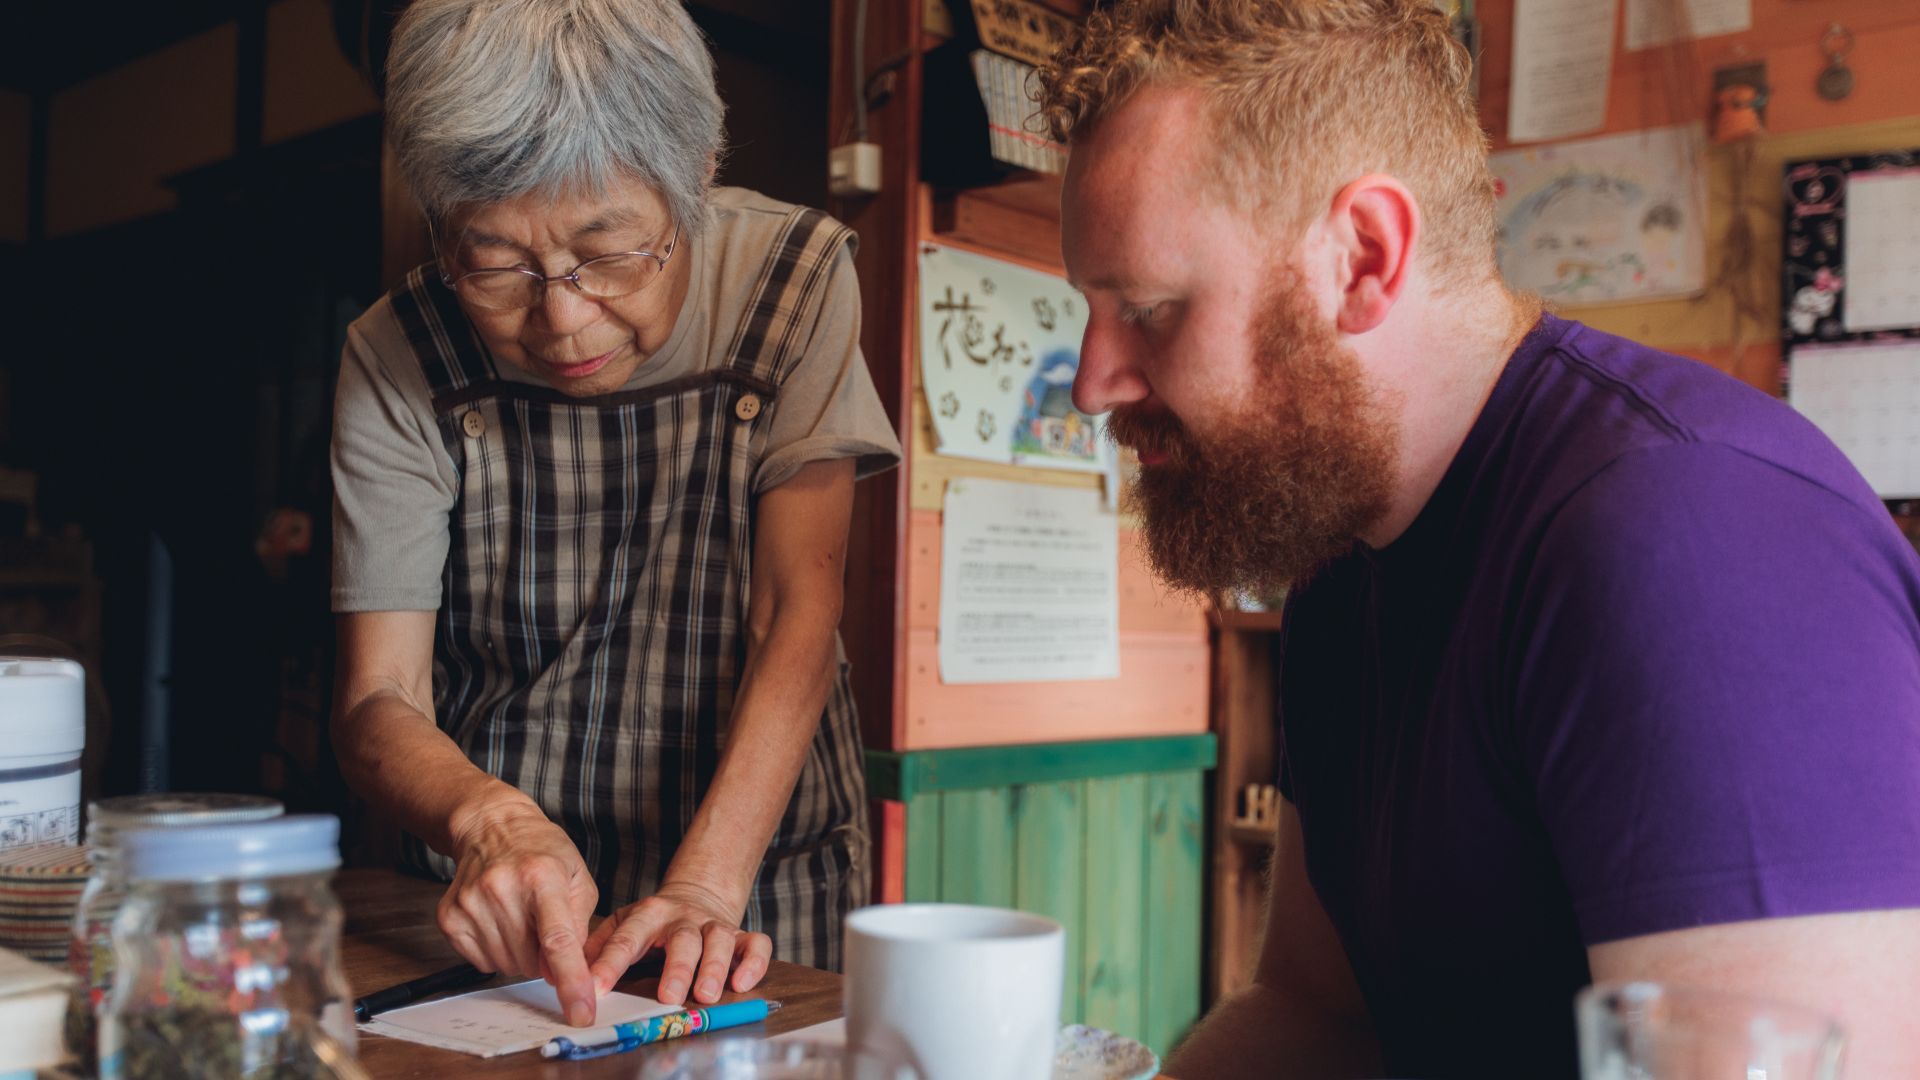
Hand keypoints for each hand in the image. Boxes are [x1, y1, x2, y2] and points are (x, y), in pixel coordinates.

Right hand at [439, 791, 599, 1025]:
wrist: (491, 827)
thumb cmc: (542, 853)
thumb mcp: (578, 878)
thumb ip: (580, 927)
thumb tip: (566, 973)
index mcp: (542, 876)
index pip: (558, 940)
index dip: (571, 981)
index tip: (581, 1013)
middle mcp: (502, 889)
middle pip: (531, 960)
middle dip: (545, 958)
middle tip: (543, 925)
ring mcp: (471, 903)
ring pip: (507, 966)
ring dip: (521, 954)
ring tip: (521, 918)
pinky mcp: (449, 917)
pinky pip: (481, 962)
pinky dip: (497, 951)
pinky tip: (499, 921)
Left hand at [584, 880, 773, 1005]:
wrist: (698, 894)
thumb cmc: (653, 922)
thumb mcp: (622, 924)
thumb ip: (599, 944)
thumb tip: (567, 967)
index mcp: (648, 915)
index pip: (627, 938)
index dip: (610, 964)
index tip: (595, 988)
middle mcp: (684, 918)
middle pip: (683, 939)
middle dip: (677, 968)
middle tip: (668, 997)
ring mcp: (715, 925)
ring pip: (720, 940)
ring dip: (715, 967)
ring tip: (706, 994)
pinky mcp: (742, 934)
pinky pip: (756, 943)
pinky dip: (754, 962)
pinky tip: (743, 982)